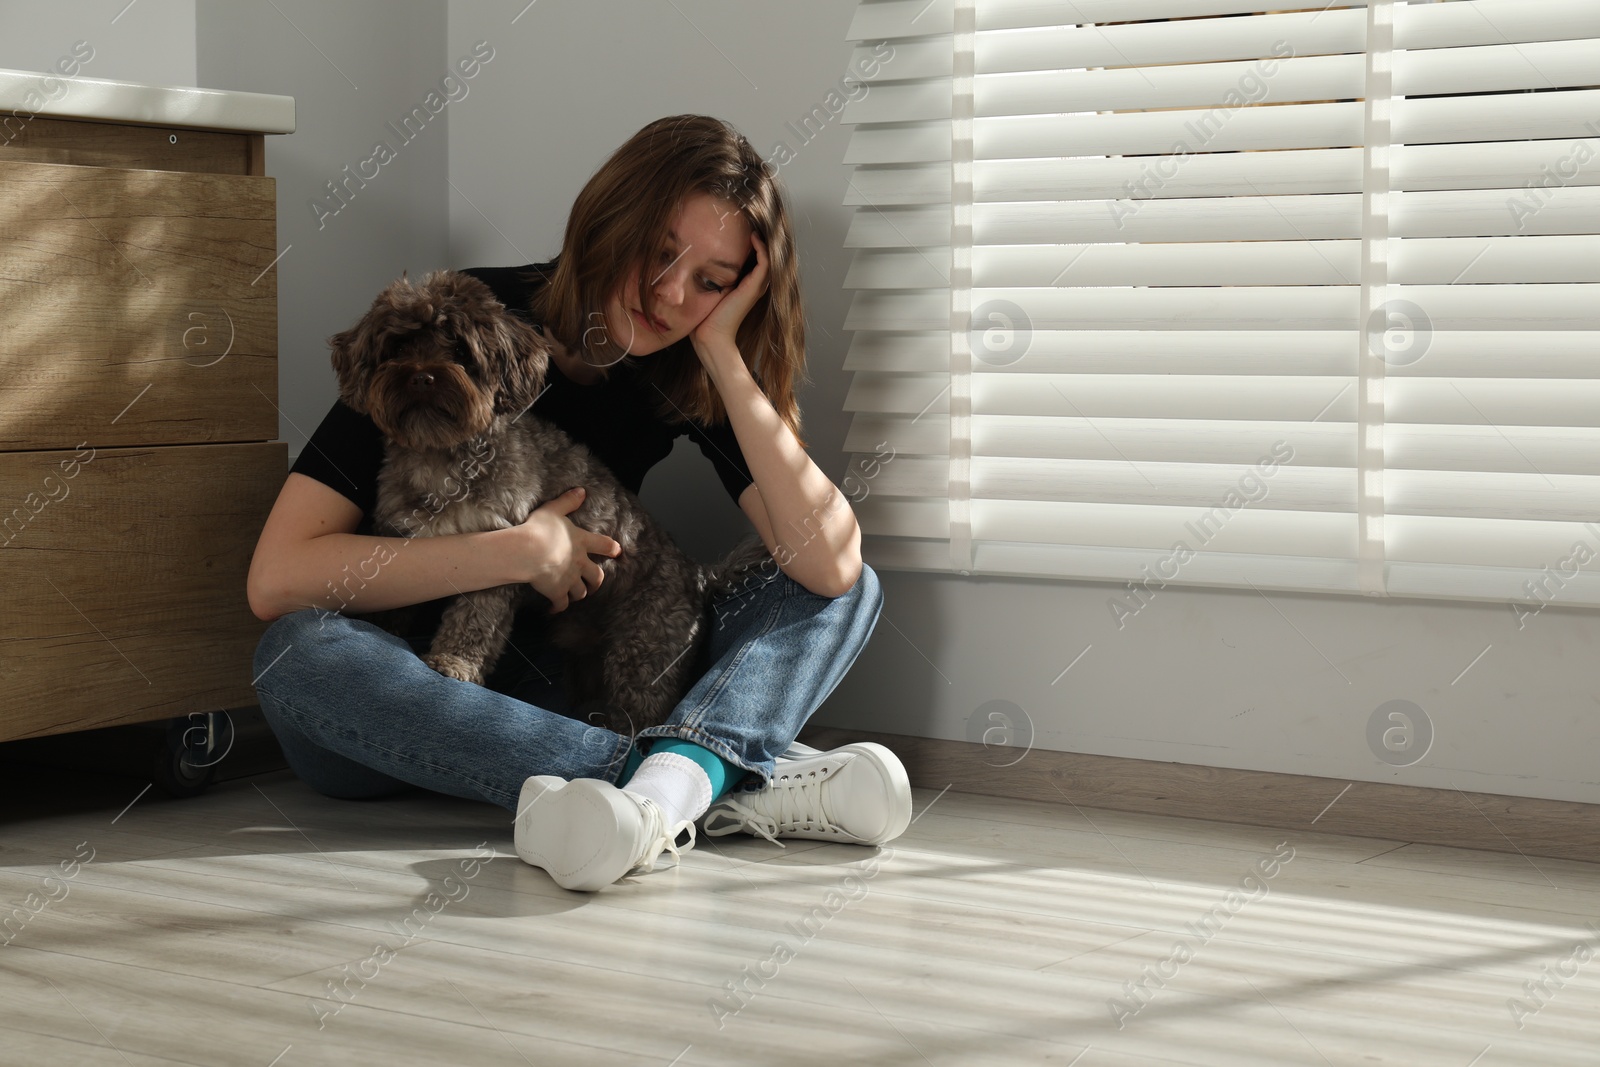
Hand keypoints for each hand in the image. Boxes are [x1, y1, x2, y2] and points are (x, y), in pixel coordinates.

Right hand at [514, 487, 622, 612]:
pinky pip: (562, 604)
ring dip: (579, 594)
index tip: (617, 552)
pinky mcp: (557, 592)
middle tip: (594, 584)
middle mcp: (579, 563)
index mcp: (581, 542)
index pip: (604, 545)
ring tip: (575, 596)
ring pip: (581, 591)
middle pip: (596, 576)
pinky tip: (554, 609)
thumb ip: (568, 501)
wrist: (528, 552)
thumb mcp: (554, 509)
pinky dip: (558, 607)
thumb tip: (582, 491)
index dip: (612, 548)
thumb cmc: (540, 529)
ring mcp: (570, 579)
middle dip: (596, 582)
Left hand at [691, 230, 768, 358]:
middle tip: (749, 222)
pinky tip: (753, 236)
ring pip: (767, 257)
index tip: (739, 230)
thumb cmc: (705, 318)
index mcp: (745, 287)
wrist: (710, 336)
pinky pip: (764, 262)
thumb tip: (696, 260)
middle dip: (758, 240)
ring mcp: (756, 287)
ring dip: (762, 241)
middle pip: (763, 257)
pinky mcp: (753, 287)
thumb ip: (709, 277)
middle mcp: (754, 286)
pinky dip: (761, 248)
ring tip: (753, 225)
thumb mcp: (708, 290)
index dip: (750, 245)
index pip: (754, 261)